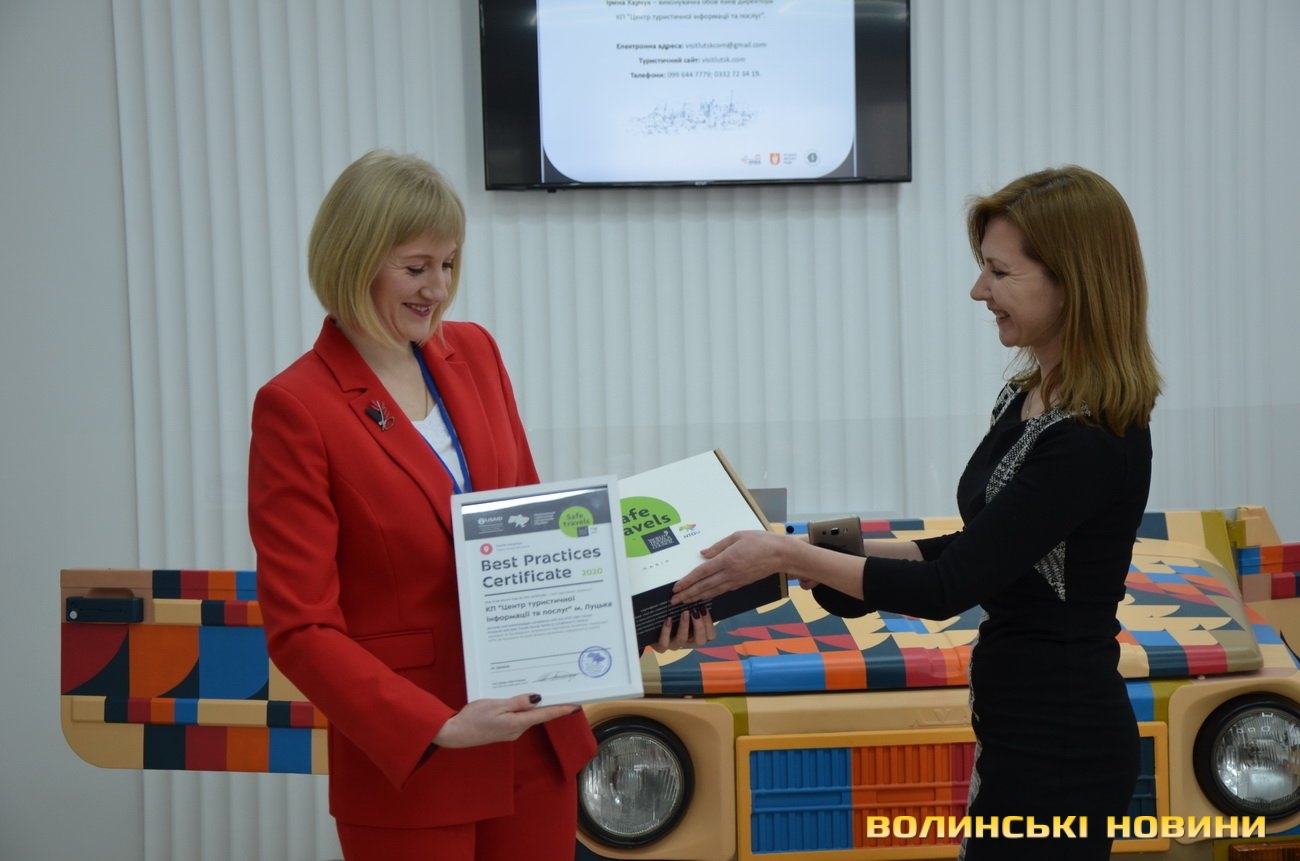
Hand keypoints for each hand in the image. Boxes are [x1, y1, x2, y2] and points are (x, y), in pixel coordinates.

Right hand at [432, 693, 579, 748]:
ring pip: (528, 717)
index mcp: (517, 723)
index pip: (545, 715)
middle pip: (539, 716)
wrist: (455, 734)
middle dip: (551, 705)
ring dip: (537, 707)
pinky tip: (523, 701)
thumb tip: (537, 698)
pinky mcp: (503, 730)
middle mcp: (517, 730)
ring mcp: (510, 732)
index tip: (576, 704)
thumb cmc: (472, 718)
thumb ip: (517, 702)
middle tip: (564, 692)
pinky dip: (524, 709)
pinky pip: (518, 718)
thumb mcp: (495, 705)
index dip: (562, 709)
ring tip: (546, 692)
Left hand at [649, 607, 715, 652]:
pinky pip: (664, 642)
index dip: (709, 624)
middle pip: (700, 641)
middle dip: (700, 626)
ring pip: (682, 640)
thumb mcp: (686, 614)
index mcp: (696, 636)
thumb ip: (694, 610)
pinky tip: (668, 620)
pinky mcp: (661, 646)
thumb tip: (700, 596)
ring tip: (684, 612)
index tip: (704, 609)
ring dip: (684, 626)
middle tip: (696, 612)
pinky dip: (666, 631)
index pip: (710, 635)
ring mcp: (674, 645)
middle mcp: (687, 642)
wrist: (654, 628)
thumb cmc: (674, 618)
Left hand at [672, 529, 791, 604]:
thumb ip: (718, 546)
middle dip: (687, 594)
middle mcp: (729, 573)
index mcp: (727, 560)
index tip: (676, 588)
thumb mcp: (737, 536)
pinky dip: (710, 595)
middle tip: (674, 601)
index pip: (702, 573)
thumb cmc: (761, 541)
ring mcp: (736, 580)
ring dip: (697, 597)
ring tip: (685, 602)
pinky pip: (722, 591)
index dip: (687, 581)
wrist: (781, 554)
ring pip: (712, 592)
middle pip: (704, 586)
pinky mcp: (741, 584)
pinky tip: (703, 597)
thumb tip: (703, 554)